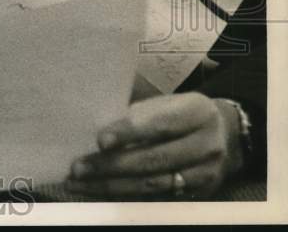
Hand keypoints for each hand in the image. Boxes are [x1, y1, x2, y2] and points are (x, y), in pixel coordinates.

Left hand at [66, 93, 244, 197]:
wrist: (224, 135)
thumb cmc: (180, 114)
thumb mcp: (167, 103)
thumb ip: (137, 113)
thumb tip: (96, 128)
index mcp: (196, 112)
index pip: (159, 124)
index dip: (128, 132)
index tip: (100, 140)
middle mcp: (207, 144)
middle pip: (155, 159)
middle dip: (112, 166)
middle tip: (78, 168)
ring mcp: (207, 173)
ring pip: (155, 184)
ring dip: (113, 186)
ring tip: (80, 183)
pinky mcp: (201, 194)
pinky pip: (159, 198)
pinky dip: (128, 196)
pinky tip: (102, 192)